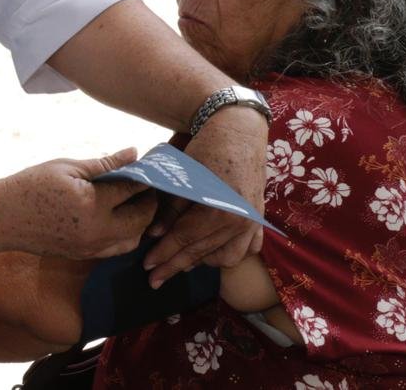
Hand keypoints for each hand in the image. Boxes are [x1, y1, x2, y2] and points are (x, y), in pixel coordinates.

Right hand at [0, 149, 155, 259]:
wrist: (1, 217)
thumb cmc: (30, 185)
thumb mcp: (67, 167)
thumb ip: (104, 164)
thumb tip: (134, 153)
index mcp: (92, 204)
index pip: (132, 190)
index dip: (145, 177)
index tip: (150, 167)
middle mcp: (96, 231)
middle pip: (141, 219)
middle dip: (149, 201)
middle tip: (147, 184)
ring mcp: (91, 248)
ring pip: (133, 239)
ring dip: (141, 221)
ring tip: (135, 201)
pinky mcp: (84, 256)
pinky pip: (116, 249)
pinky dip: (125, 235)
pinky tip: (120, 218)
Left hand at [143, 108, 267, 287]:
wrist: (239, 129)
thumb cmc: (206, 148)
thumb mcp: (182, 176)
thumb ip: (169, 209)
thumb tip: (154, 236)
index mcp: (218, 212)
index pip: (184, 240)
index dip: (163, 254)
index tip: (147, 266)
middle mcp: (239, 223)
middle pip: (201, 252)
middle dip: (175, 265)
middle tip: (155, 277)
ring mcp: (252, 222)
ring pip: (227, 257)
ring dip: (203, 261)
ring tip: (182, 261)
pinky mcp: (258, 217)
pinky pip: (247, 248)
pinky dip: (229, 252)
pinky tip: (213, 253)